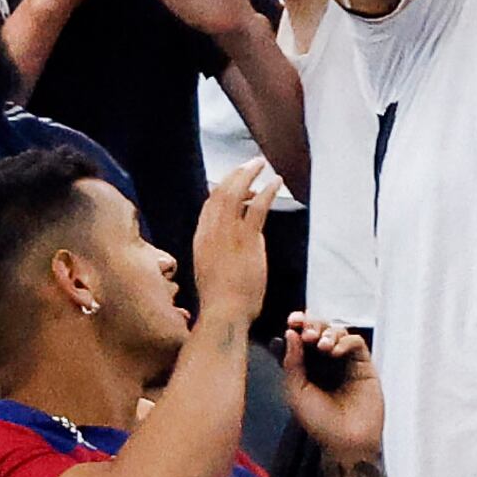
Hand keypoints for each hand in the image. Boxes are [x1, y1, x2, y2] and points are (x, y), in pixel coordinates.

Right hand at [188, 161, 281, 327]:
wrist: (224, 312)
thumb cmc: (222, 299)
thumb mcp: (212, 269)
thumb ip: (223, 251)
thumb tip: (240, 239)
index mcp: (201, 239)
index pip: (209, 204)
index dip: (222, 187)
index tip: (235, 178)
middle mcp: (210, 232)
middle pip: (220, 192)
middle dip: (235, 174)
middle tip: (250, 163)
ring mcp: (228, 235)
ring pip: (236, 194)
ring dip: (250, 174)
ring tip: (262, 164)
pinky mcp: (247, 240)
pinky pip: (258, 207)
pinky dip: (267, 191)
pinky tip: (275, 182)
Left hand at [281, 313, 382, 462]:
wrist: (346, 440)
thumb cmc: (319, 422)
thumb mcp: (295, 392)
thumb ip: (292, 362)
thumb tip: (291, 333)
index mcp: (307, 367)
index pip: (302, 338)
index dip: (299, 325)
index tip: (293, 320)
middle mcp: (326, 362)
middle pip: (321, 330)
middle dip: (313, 325)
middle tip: (308, 333)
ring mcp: (346, 362)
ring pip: (339, 332)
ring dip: (328, 333)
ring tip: (322, 346)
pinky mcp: (364, 365)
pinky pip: (356, 343)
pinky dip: (345, 341)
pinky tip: (335, 352)